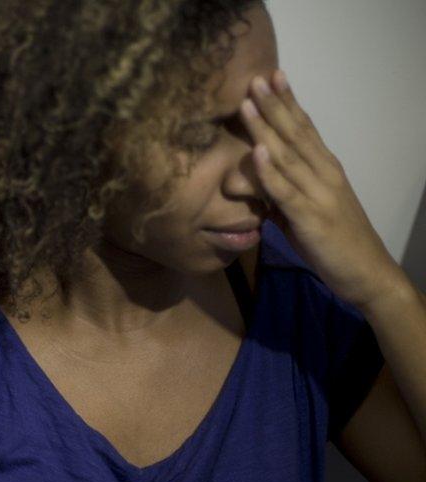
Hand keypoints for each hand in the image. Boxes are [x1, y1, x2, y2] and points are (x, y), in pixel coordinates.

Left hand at [240, 70, 407, 311]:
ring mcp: (319, 194)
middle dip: (274, 105)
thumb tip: (252, 182)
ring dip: (266, 128)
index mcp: (326, 169)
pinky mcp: (310, 218)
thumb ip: (279, 193)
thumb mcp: (302, 211)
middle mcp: (325, 174)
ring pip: (288, 155)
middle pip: (295, 133)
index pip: (305, 129)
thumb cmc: (333, 242)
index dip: (288, 102)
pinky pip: (286, 191)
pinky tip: (257, 152)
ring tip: (248, 103)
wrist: (365, 273)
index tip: (273, 76)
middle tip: (256, 78)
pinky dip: (271, 171)